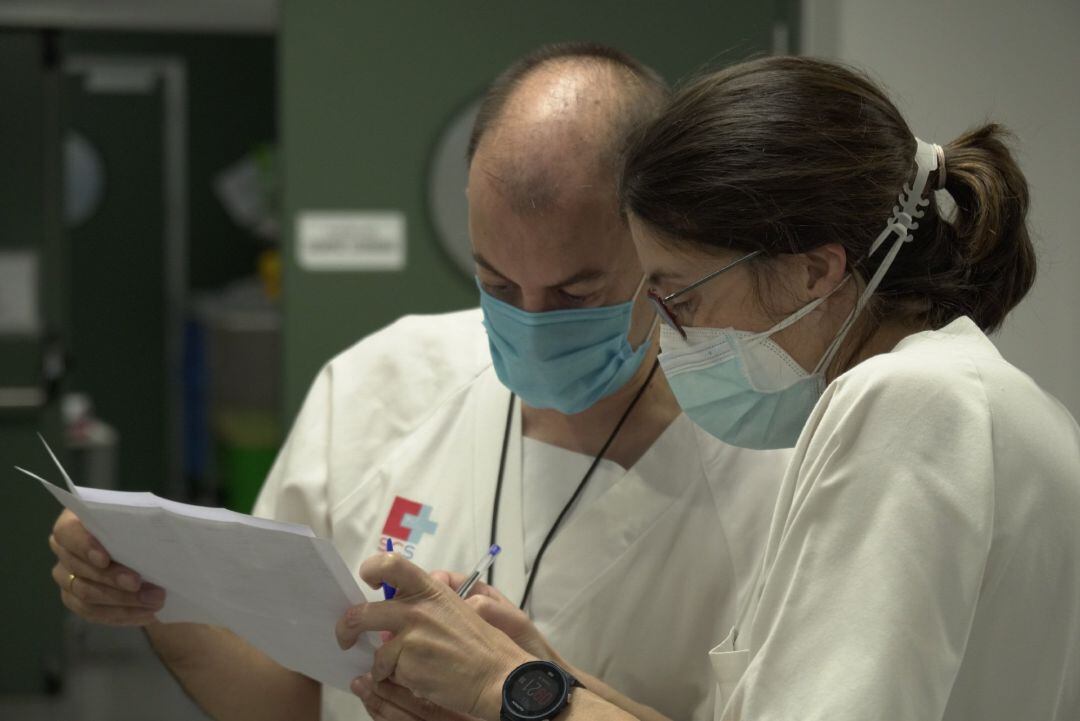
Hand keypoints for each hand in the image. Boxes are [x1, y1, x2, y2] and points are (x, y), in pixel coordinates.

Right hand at [49, 509, 164, 624]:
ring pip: (85, 595)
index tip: (105, 559)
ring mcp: (66, 576)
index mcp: (74, 521)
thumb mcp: (142, 518)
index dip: (84, 546)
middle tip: (142, 585)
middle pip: (79, 569)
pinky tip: (145, 614)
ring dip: (122, 602)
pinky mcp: (75, 599)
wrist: (144, 546)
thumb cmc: (141, 525)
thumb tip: (155, 534)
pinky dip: (121, 615)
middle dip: (113, 580)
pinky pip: (92, 613)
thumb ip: (140, 523)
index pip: (67, 532)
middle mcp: (64, 549)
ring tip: (154, 602)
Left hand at [336, 553, 533, 720]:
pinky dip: (397, 679)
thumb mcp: (455, 611)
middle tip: (345, 637)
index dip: (372, 568)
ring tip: (403, 670)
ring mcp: (410, 636)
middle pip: (362, 613)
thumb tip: (393, 616)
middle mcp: (417, 609)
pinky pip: (388, 673)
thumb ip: (423, 607)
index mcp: (431, 590)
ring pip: (377, 652)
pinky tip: (419, 679)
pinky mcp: (406, 663)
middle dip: (346, 628)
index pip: (390, 564)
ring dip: (384, 665)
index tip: (368, 581)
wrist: (496, 676)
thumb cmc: (480, 647)